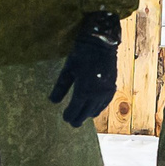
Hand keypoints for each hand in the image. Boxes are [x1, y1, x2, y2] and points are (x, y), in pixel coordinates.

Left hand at [49, 13, 122, 128]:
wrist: (102, 43)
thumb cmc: (81, 54)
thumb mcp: (67, 69)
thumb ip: (60, 87)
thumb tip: (52, 101)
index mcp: (84, 90)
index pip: (75, 110)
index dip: (69, 116)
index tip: (65, 118)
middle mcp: (97, 94)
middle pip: (86, 113)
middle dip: (78, 119)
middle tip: (72, 122)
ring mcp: (107, 92)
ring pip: (96, 110)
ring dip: (87, 114)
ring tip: (80, 115)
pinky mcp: (112, 88)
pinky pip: (104, 104)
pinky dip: (97, 108)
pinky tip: (92, 108)